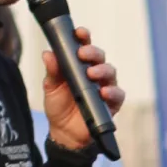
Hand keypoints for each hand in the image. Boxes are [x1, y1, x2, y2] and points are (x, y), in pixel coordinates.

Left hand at [42, 25, 123, 148]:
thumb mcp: (51, 87)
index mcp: (79, 66)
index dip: (84, 37)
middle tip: (83, 55)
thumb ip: (52, 71)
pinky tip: (104, 92)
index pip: (84, 47)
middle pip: (100, 57)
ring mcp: (104, 88)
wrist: (64, 133)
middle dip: (93, 52)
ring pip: (110, 72)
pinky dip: (113, 92)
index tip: (79, 33)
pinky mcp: (111, 104)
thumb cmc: (59, 107)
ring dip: (103, 70)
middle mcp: (94, 74)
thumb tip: (48, 53)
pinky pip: (118, 94)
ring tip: (92, 74)